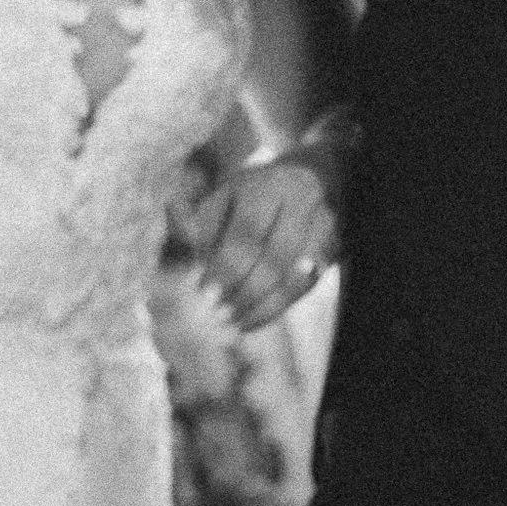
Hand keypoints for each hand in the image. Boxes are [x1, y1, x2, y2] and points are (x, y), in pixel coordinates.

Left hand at [174, 149, 339, 331]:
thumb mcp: (217, 197)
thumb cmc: (247, 198)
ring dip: (260, 305)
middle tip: (216, 314)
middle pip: (276, 256)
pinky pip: (305, 288)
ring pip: (295, 276)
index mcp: (266, 185)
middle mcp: (300, 203)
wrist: (308, 182)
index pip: (248, 229)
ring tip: (230, 323)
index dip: (227, 265)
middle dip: (244, 290)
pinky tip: (248, 321)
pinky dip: (275, 308)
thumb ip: (192, 214)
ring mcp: (323, 227)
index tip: (204, 291)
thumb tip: (175, 219)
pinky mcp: (332, 252)